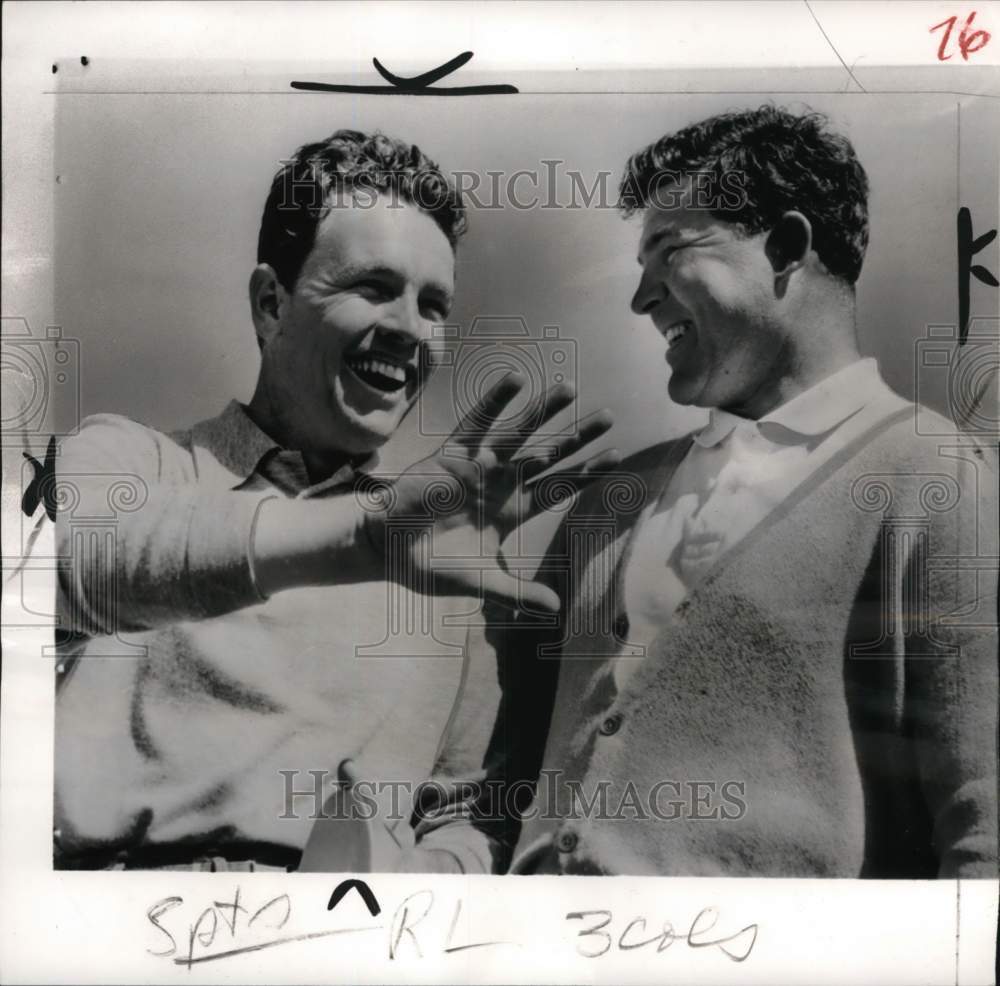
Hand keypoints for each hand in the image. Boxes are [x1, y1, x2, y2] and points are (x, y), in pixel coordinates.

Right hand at [361, 373, 617, 611]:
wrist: (387, 550)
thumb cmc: (431, 566)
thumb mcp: (481, 582)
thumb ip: (516, 593)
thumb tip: (556, 609)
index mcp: (512, 511)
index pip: (557, 487)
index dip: (585, 473)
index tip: (616, 457)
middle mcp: (501, 483)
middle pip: (548, 456)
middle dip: (577, 437)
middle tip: (608, 417)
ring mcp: (478, 465)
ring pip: (519, 434)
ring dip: (543, 411)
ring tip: (570, 388)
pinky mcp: (452, 453)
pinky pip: (477, 422)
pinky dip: (494, 402)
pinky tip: (515, 380)